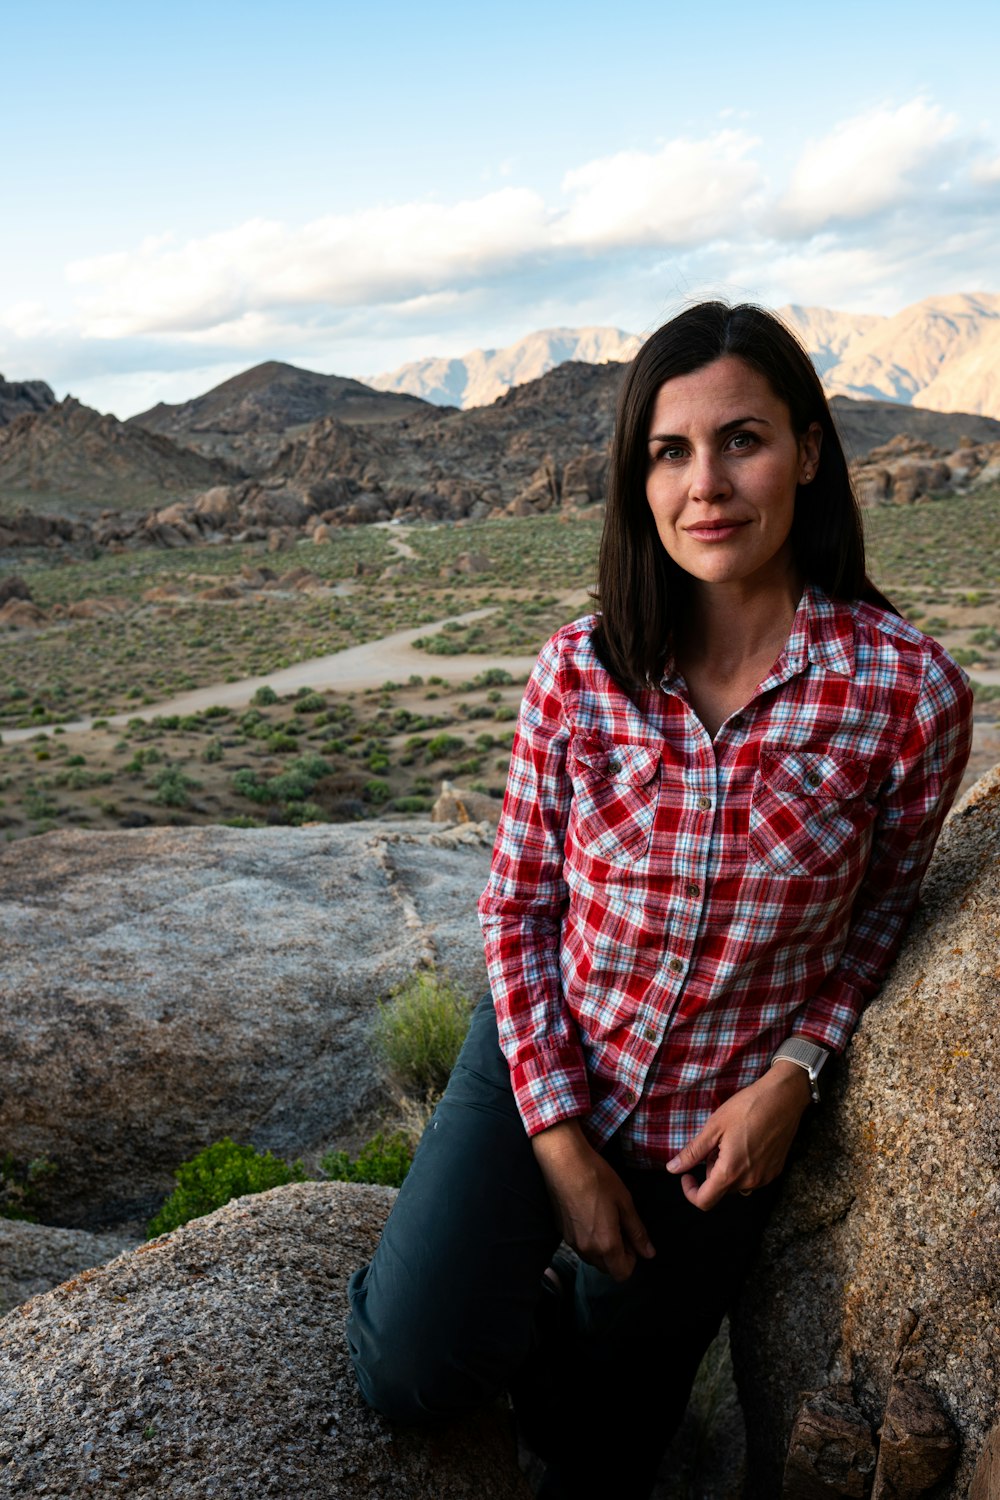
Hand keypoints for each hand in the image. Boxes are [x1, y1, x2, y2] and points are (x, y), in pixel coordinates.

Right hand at [531, 1120, 655, 1280]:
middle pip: (607, 1268)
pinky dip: (588, 1238)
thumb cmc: (598, 1179)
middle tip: (620, 1226)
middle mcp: (587, 1249)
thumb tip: (649, 1253)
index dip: (632, 1259)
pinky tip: (589, 1213)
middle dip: (617, 1255)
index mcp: (606, 1244)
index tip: (632, 1238)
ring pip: (592, 1258)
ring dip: (602, 1248)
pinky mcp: (562, 1232)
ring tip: (604, 1218)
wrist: (565, 1163)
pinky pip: (580, 1245)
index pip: (622, 1274)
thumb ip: (637, 1232)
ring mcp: (572, 1242)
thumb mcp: (625, 1202)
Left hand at [665, 1062, 811, 1211]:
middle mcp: (750, 1181)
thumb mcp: (714, 1127)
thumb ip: (693, 1152)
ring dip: (727, 1170)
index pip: (705, 1201)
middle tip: (714, 1144)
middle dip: (711, 1172)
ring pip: (737, 1184)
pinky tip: (746, 1144)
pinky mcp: (776, 1171)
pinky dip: (743, 1167)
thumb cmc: (747, 1108)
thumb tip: (672, 1169)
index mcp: (730, 1172)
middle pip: (721, 1190)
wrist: (783, 1098)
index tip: (687, 1175)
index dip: (690, 1192)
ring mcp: (765, 1178)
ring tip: (731, 1142)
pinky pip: (752, 1178)